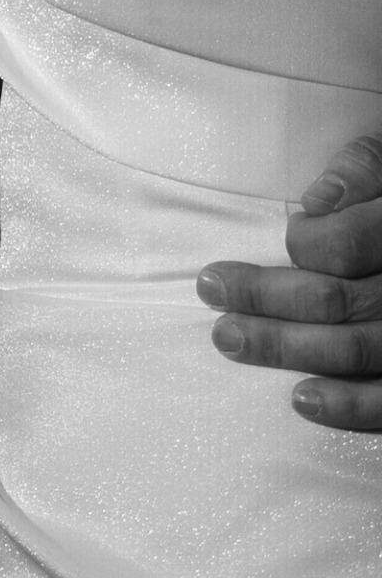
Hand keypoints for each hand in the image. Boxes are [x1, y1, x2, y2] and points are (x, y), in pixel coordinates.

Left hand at [197, 134, 381, 429]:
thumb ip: (367, 170)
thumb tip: (315, 203)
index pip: (347, 244)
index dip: (306, 241)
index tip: (288, 234)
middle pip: (338, 300)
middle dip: (264, 296)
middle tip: (210, 288)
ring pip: (355, 350)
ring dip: (284, 347)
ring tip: (228, 338)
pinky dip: (348, 407)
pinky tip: (300, 399)